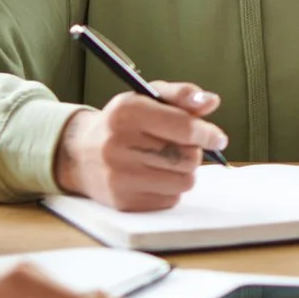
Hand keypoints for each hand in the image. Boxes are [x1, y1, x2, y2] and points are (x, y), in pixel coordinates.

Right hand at [53, 82, 226, 210]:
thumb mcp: (147, 98)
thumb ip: (181, 96)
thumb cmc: (122, 123)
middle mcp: (118, 145)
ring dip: (183, 172)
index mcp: (127, 113)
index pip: (182, 127)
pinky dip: (169, 189)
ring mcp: (119, 176)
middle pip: (187, 157)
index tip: (218, 138)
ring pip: (184, 181)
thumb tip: (211, 101)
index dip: (207, 133)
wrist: (80, 154)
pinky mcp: (123, 201)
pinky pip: (170, 199)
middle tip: (177, 146)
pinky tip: (152, 176)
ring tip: (164, 161)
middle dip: (191, 151)